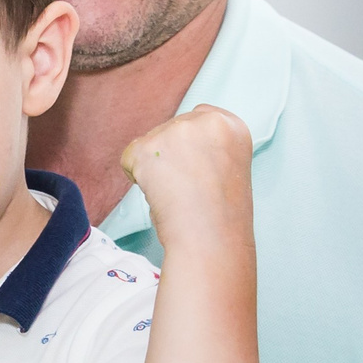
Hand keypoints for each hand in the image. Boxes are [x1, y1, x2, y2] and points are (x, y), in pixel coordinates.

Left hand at [121, 105, 253, 242]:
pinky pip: (129, 160)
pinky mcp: (148, 147)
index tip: (200, 173)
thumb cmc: (219, 217)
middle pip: (170, 129)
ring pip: (150, 145)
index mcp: (232, 125)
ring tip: (179, 194)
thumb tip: (171, 147)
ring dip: (155, 169)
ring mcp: (177, 130)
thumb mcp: (227, 168)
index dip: (192, 150)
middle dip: (171, 157)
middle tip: (189, 189)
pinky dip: (137, 179)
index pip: (197, 120)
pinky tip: (161, 195)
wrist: (211, 242)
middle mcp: (207, 120)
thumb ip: (205, 148)